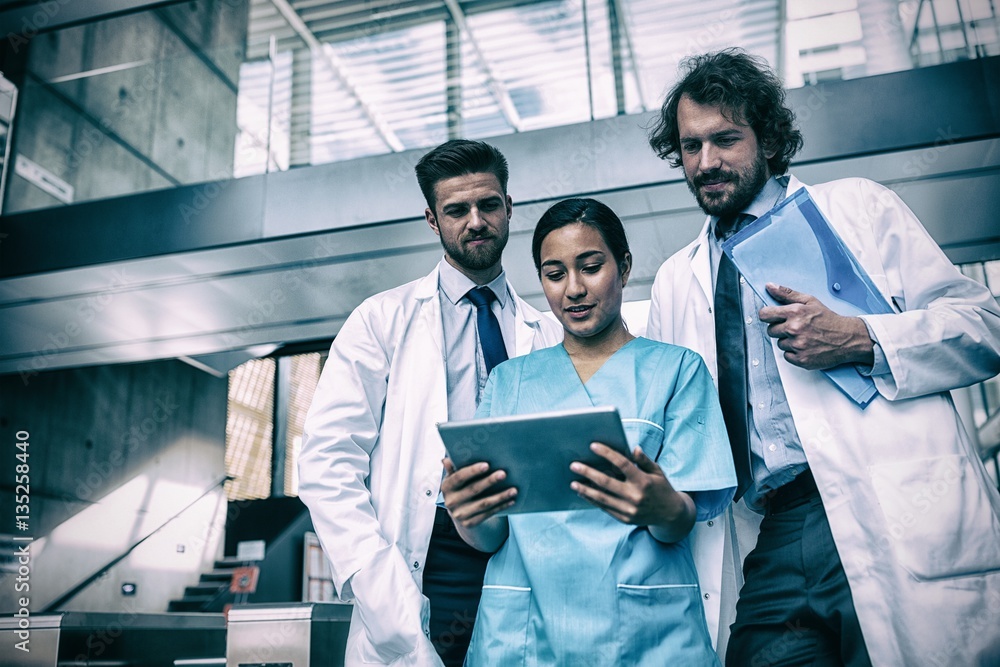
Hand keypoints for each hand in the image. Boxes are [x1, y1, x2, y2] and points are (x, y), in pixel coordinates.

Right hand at [441, 458, 515, 528]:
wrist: (459, 512)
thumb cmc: (460, 489)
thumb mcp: (454, 478)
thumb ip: (452, 469)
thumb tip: (446, 460)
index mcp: (447, 487)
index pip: (459, 477)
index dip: (472, 471)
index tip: (487, 465)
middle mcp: (451, 502)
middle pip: (473, 490)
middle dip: (489, 481)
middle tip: (503, 474)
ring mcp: (460, 514)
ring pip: (484, 504)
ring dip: (500, 496)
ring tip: (514, 490)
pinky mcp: (470, 523)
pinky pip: (488, 514)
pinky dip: (501, 507)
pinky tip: (511, 501)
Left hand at [569, 444, 692, 538]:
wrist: (671, 515)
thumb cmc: (662, 488)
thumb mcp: (657, 472)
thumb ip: (644, 461)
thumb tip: (633, 448)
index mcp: (644, 481)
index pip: (622, 464)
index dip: (607, 454)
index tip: (593, 445)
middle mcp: (635, 496)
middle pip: (606, 482)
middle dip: (588, 473)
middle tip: (574, 465)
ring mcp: (629, 509)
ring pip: (602, 498)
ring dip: (585, 489)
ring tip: (573, 482)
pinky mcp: (625, 519)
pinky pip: (605, 508)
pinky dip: (592, 500)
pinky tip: (583, 493)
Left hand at [759, 283, 874, 369]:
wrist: (847, 338)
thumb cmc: (829, 319)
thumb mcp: (810, 301)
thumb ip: (787, 294)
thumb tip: (769, 286)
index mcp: (794, 313)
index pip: (765, 315)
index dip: (767, 315)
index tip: (772, 317)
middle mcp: (794, 329)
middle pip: (771, 331)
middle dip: (780, 329)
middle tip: (795, 327)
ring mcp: (797, 345)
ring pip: (780, 344)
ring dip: (789, 341)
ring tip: (804, 337)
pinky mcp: (801, 359)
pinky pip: (787, 356)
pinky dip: (794, 353)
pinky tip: (806, 347)